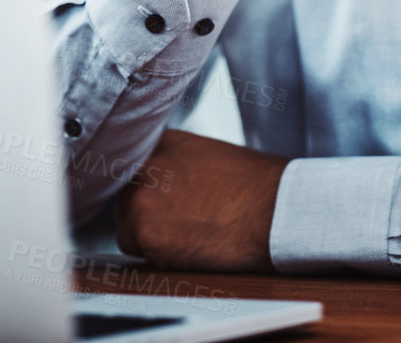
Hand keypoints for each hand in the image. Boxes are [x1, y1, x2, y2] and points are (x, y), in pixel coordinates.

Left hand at [115, 129, 289, 271]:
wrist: (274, 209)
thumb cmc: (253, 186)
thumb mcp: (204, 154)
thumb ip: (171, 163)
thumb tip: (155, 184)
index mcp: (159, 141)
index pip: (129, 168)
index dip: (144, 191)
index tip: (158, 203)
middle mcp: (142, 165)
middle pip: (126, 199)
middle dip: (148, 215)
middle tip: (184, 222)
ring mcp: (140, 197)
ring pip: (130, 228)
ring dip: (153, 237)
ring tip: (194, 233)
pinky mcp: (145, 231)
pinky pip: (141, 253)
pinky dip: (162, 257)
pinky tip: (194, 247)